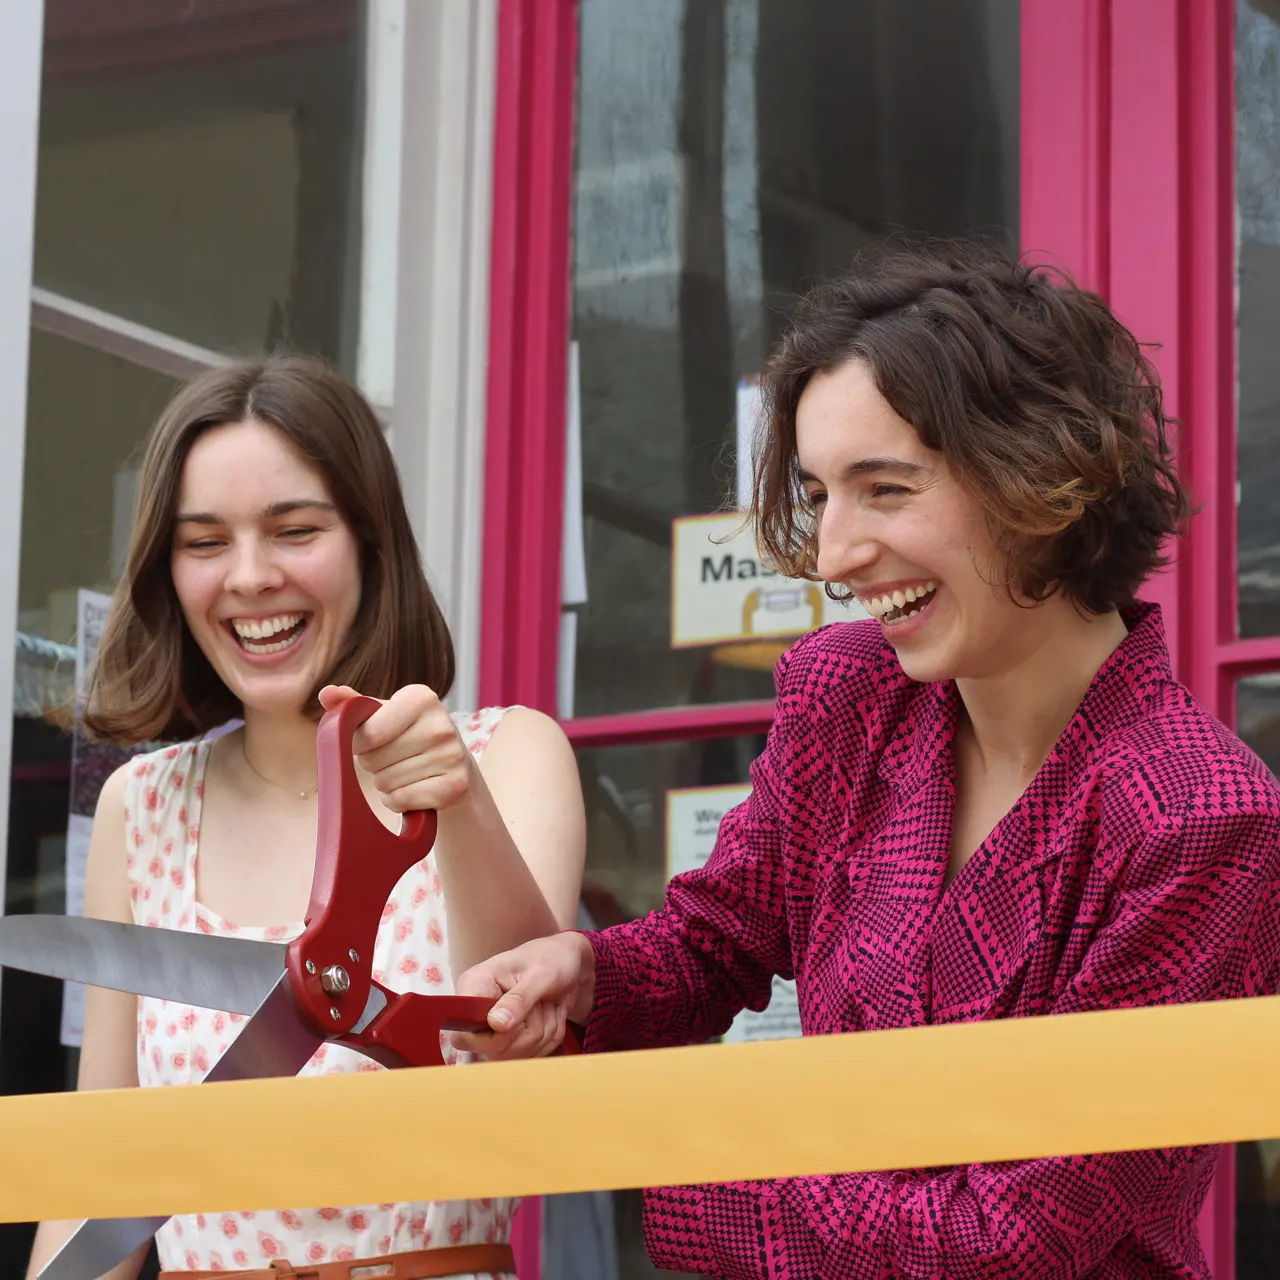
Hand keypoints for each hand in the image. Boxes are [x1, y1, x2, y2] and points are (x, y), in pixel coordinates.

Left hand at [318, 684, 475, 813]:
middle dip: (373, 763)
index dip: (358, 743)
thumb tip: (327, 693)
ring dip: (385, 782)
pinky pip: (401, 800)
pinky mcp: (455, 786)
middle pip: (374, 760)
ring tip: (404, 771)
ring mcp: (452, 756)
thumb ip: (354, 704)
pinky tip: (412, 788)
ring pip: (386, 782)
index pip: (368, 733)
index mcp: (421, 698)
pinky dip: (397, 800)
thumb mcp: (384, 715)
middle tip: (391, 757)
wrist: (454, 764)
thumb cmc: (409, 735)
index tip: (369, 741)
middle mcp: (442, 724)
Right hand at [451, 932, 595, 1059]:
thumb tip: (496, 1024)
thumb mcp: (541, 973)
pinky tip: (549, 1016)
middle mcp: (478, 1010)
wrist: (570, 965)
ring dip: (543, 1032)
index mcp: (475, 985)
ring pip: (516, 1055)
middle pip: (492, 1050)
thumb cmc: (552, 958)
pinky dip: (549, 1039)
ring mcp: (493, 1029)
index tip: (515, 1018)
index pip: (462, 1029)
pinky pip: (531, 1056)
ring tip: (546, 1004)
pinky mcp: (510, 1041)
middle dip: (528, 1031)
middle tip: (541, 1003)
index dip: (489, 1033)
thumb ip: (519, 999)